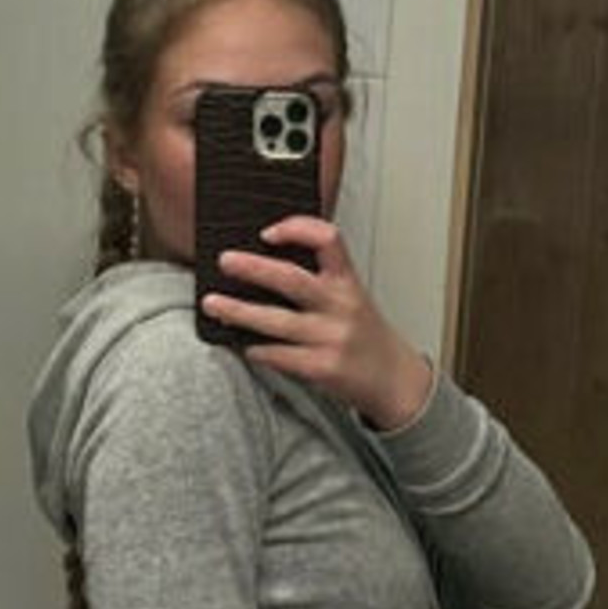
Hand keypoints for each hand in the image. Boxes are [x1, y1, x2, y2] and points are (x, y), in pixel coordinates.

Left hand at [201, 216, 433, 429]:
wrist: (394, 379)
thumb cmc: (364, 332)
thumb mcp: (352, 295)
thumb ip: (320, 278)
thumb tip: (262, 263)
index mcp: (347, 281)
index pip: (328, 240)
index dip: (297, 229)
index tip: (268, 232)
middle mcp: (340, 305)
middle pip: (291, 279)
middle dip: (253, 268)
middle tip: (225, 261)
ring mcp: (331, 337)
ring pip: (276, 321)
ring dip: (239, 311)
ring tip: (213, 304)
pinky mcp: (323, 368)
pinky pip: (279, 355)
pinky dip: (256, 348)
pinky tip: (243, 344)